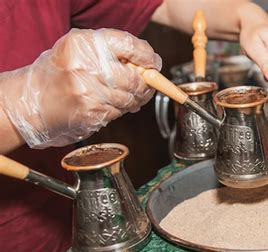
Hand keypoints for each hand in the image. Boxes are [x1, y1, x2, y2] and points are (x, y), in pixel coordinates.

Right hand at [0, 28, 160, 148]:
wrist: (35, 100)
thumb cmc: (62, 72)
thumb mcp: (81, 49)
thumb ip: (113, 50)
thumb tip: (150, 64)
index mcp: (85, 44)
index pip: (130, 45)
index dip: (147, 56)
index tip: (153, 62)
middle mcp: (87, 67)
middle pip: (136, 78)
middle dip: (146, 84)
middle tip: (146, 84)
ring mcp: (89, 93)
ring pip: (130, 99)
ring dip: (135, 99)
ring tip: (126, 94)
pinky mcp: (92, 113)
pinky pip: (119, 113)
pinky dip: (120, 110)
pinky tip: (110, 104)